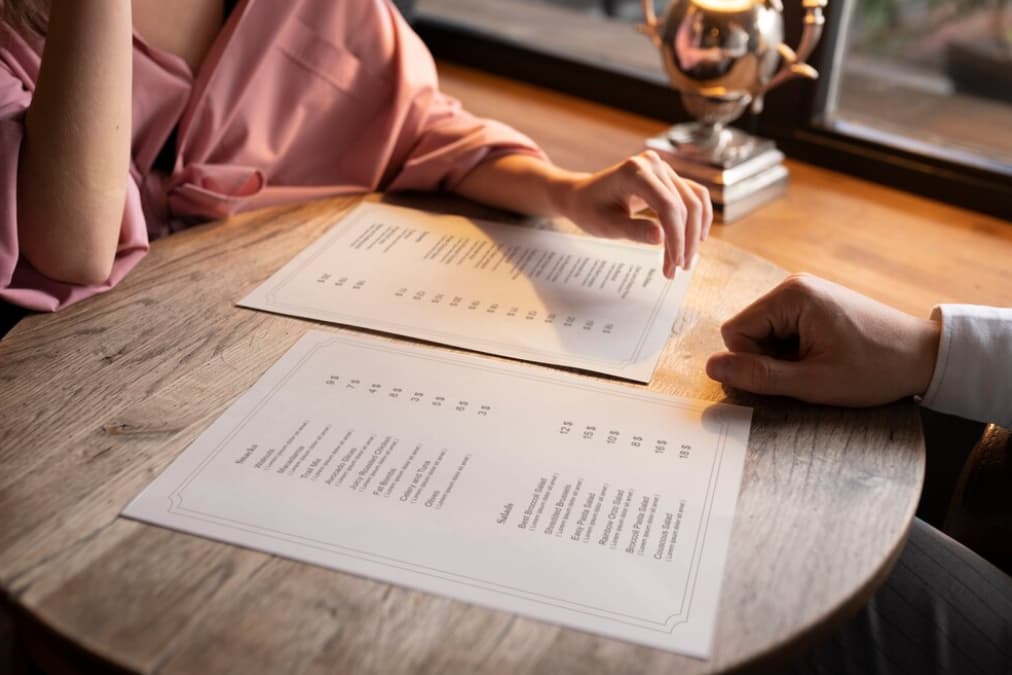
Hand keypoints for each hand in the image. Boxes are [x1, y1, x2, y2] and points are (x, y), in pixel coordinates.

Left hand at [554, 150, 711, 278]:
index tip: (675, 263)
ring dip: (693, 233)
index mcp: (634, 172)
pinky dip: (698, 219)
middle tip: (676, 269)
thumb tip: (661, 238)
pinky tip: (696, 239)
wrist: (582, 195)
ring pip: (694, 202)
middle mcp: (653, 164)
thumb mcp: (606, 225)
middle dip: (684, 241)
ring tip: (683, 261)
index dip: (676, 237)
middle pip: (684, 205)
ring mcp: (663, 169)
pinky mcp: (668, 177)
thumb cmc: (589, 209)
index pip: (668, 206)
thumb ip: (633, 230)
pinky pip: (693, 196)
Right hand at [705, 274, 941, 406]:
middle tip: (809, 372)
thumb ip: (758, 375)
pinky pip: (781, 330)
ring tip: (820, 365)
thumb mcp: (813, 382)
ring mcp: (804, 292)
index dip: (752, 363)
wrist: (925, 357)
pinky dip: (795, 350)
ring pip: (763, 333)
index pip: (734, 333)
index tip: (791, 375)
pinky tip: (824, 357)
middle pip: (747, 331)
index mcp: (791, 295)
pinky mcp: (814, 303)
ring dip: (783, 357)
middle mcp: (793, 285)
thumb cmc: (876, 368)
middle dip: (768, 360)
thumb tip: (711, 367)